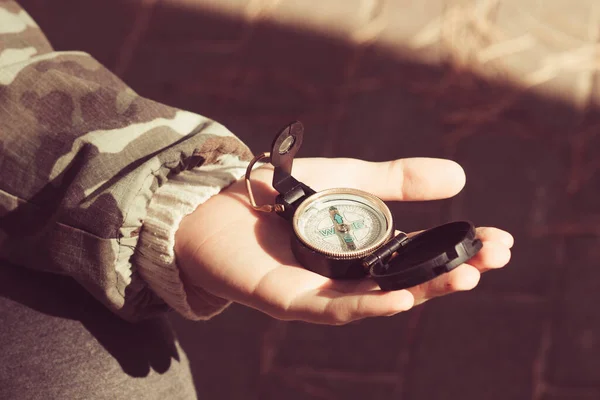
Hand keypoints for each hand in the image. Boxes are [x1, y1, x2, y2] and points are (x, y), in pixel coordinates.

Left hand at [174, 157, 512, 324]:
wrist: (216, 202)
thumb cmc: (282, 192)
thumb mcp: (350, 179)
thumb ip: (396, 179)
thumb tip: (460, 176)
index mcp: (368, 248)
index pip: (425, 252)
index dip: (462, 247)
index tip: (501, 240)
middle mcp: (352, 274)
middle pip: (410, 280)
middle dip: (454, 271)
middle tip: (494, 260)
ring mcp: (323, 291)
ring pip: (380, 299)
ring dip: (423, 291)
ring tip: (465, 277)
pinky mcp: (291, 301)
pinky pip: (334, 309)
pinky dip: (368, 307)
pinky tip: (401, 300)